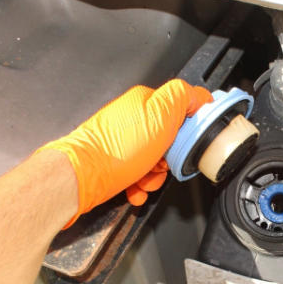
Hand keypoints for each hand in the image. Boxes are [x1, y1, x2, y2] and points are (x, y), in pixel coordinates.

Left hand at [37, 79, 212, 227]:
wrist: (83, 177)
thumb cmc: (117, 150)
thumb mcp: (161, 114)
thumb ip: (183, 97)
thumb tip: (200, 94)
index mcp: (146, 101)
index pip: (181, 110)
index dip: (188, 130)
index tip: (186, 142)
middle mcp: (133, 119)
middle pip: (169, 140)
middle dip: (170, 160)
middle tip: (162, 165)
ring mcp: (123, 141)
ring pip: (154, 161)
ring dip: (154, 177)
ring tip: (144, 180)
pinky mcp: (115, 162)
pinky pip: (138, 174)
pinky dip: (140, 185)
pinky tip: (135, 188)